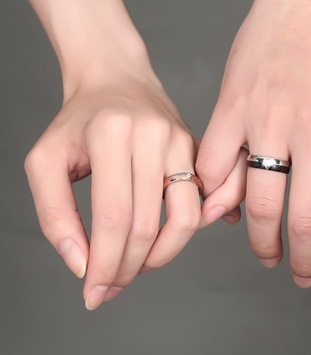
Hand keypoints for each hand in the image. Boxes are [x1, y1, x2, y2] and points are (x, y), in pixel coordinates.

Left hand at [25, 54, 200, 308]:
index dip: (105, 263)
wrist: (116, 80)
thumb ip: (55, 214)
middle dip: (129, 267)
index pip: (113, 216)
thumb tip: (80, 264)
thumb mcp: (46, 160)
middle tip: (112, 285)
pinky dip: (187, 230)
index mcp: (110, 134)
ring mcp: (181, 141)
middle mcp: (153, 136)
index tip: (94, 292)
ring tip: (140, 265)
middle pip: (148, 223)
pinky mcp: (196, 149)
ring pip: (187, 217)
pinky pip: (202, 200)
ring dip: (164, 255)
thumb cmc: (79, 120)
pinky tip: (165, 241)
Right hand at [197, 0, 310, 287]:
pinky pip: (214, 165)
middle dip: (303, 261)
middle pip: (306, 221)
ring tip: (266, 253)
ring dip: (261, 241)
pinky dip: (216, 196)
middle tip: (300, 273)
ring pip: (257, 202)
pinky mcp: (233, 106)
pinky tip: (226, 209)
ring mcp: (269, 118)